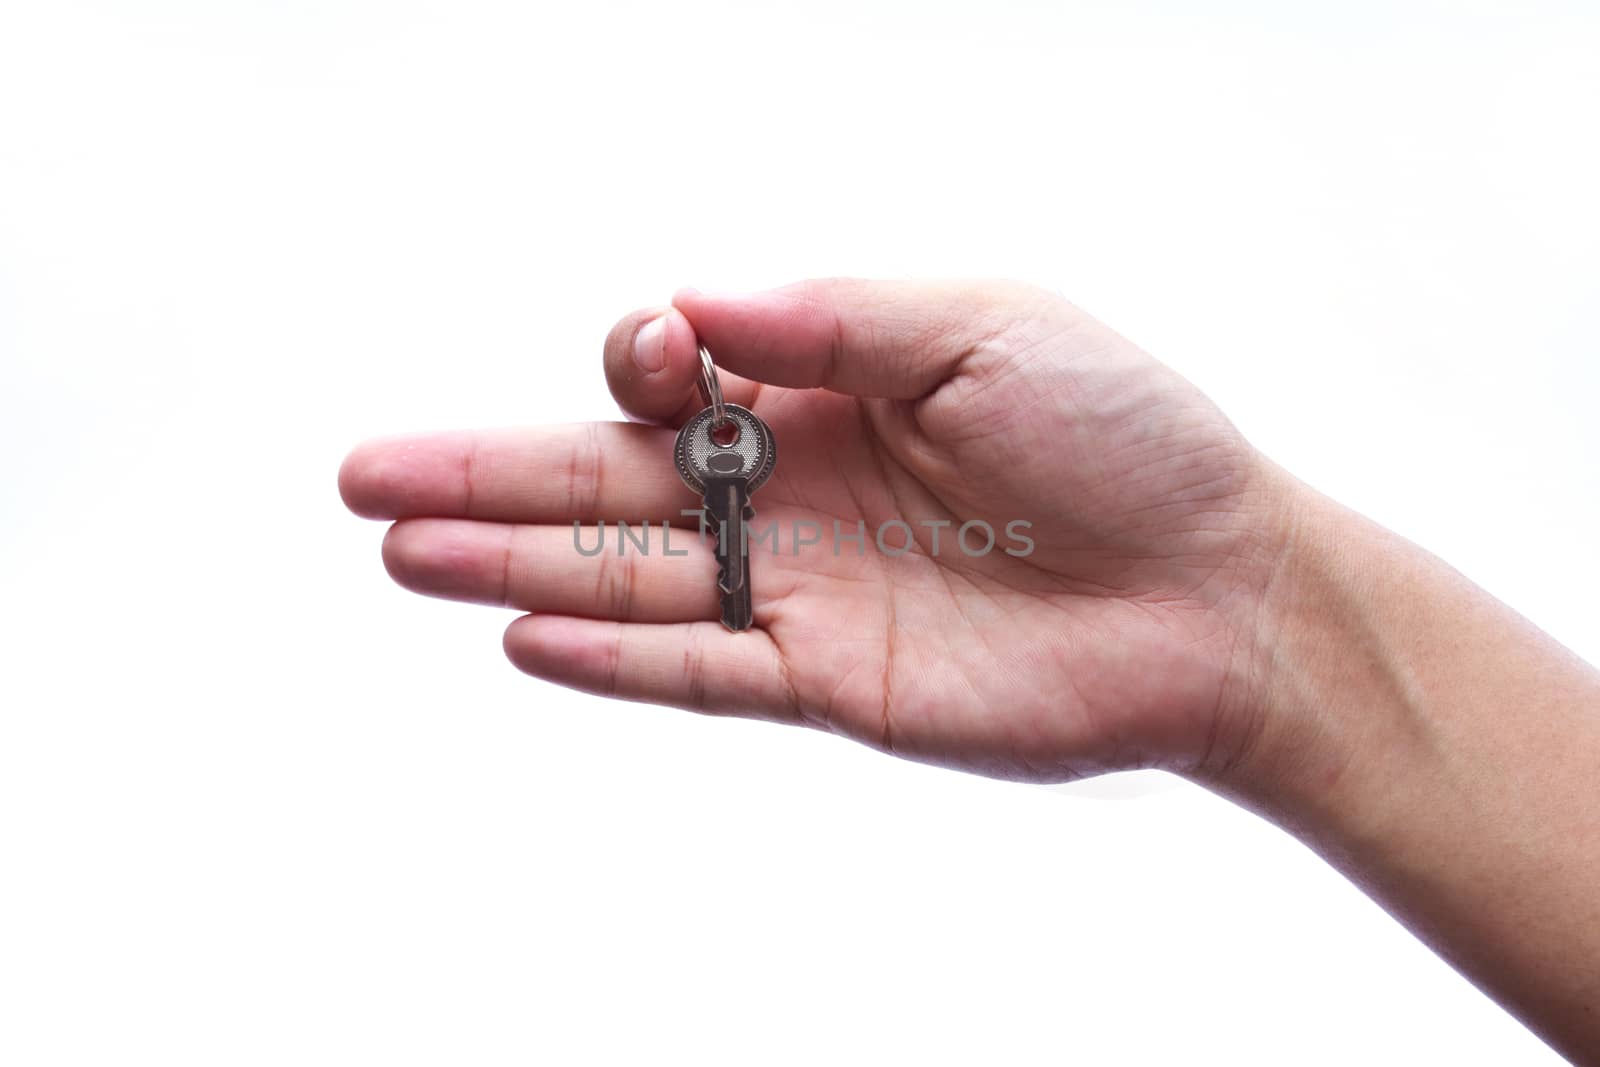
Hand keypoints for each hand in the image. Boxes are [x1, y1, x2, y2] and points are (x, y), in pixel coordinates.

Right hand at [339, 280, 1289, 781]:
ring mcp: (804, 589)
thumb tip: (695, 302)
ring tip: (400, 550)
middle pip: (612, 481)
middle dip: (487, 473)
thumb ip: (836, 316)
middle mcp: (794, 490)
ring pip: (631, 577)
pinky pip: (706, 667)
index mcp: (826, 391)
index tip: (659, 354)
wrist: (1221, 588)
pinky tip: (524, 634)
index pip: (678, 377)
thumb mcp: (986, 326)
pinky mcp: (833, 680)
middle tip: (364, 476)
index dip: (642, 361)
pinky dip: (618, 656)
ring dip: (515, 562)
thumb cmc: (1124, 436)